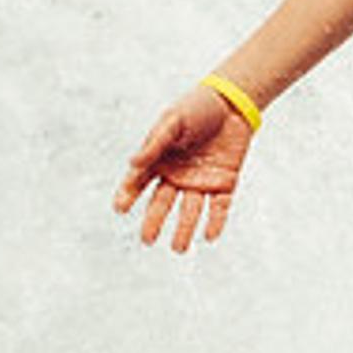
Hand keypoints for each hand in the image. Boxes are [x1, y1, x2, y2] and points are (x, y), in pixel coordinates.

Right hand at [116, 82, 255, 252]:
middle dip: (154, 222)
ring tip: (179, 249)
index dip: (128, 195)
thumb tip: (133, 164)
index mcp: (160, 160)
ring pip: (190, 211)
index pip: (139, 182)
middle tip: (147, 240)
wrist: (232, 103)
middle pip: (162, 203)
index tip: (119, 208)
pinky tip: (209, 237)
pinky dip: (215, 222)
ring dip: (184, 229)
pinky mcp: (223, 183)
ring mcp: (200, 181)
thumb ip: (155, 143)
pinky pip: (218, 207)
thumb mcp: (173, 121)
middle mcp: (177, 175)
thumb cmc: (197, 108)